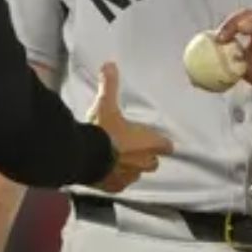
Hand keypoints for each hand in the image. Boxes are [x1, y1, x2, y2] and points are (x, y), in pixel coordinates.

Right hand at [85, 61, 173, 192]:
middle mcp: (144, 162)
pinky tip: (103, 171)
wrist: (84, 156)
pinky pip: (119, 183)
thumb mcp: (105, 104)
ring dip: (129, 168)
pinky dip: (113, 178)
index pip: (166, 145)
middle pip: (153, 162)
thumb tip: (110, 63)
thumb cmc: (102, 130)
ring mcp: (130, 177)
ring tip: (114, 159)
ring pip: (136, 174)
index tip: (154, 139)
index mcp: (149, 143)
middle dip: (145, 156)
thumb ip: (109, 85)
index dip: (161, 141)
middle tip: (130, 147)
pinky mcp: (115, 187)